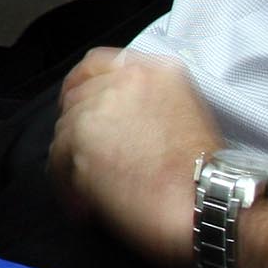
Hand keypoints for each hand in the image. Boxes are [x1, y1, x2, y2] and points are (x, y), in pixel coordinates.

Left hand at [50, 47, 224, 267]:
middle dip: (79, 131)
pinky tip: (86, 204)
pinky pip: (57, 163)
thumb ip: (146, 101)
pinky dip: (68, 185)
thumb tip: (115, 117)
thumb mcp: (186, 112)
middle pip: (75, 99)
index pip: (96, 63)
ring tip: (93, 190)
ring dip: (74, 162)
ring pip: (63, 132)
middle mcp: (122, 81)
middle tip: (89, 160)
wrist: (210, 200)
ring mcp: (98, 108)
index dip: (82, 85)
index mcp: (153, 70)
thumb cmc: (205, 171)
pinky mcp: (80, 140)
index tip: (79, 106)